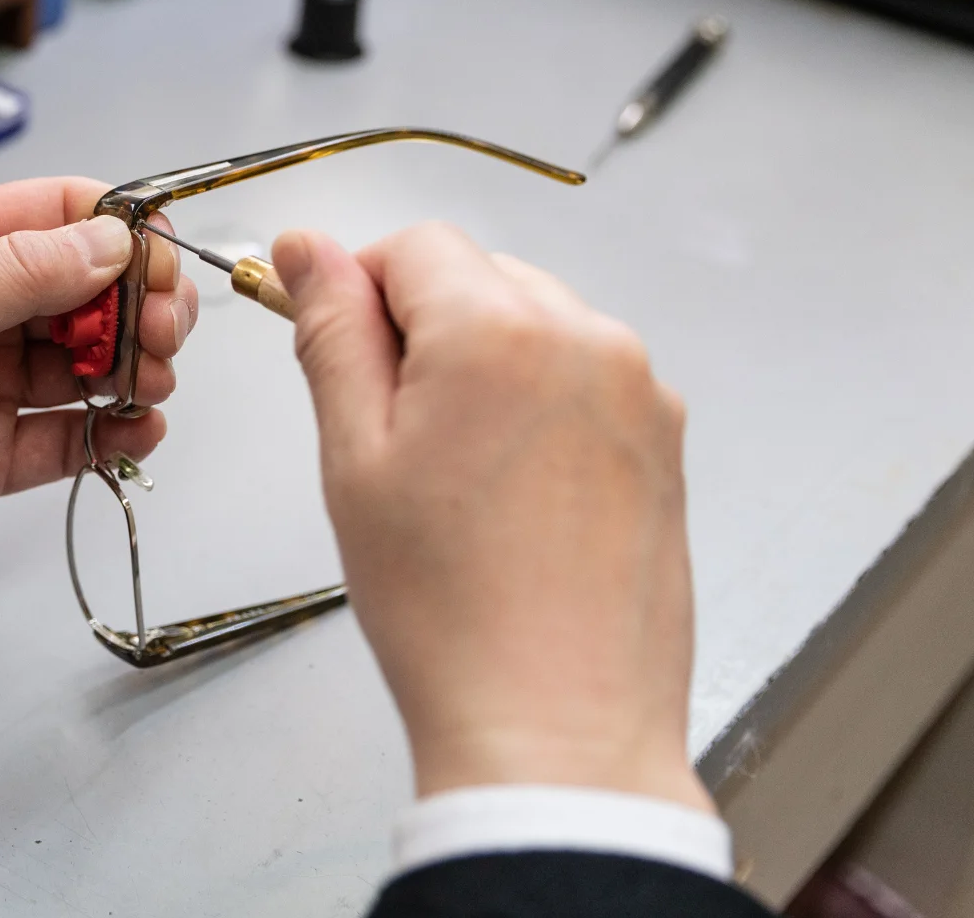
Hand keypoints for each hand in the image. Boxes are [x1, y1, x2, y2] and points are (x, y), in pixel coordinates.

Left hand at [0, 177, 196, 588]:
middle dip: (141, 305)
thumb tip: (114, 237)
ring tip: (151, 384)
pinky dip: (115, 434)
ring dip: (137, 368)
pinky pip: (72, 437)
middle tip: (165, 332)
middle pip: (91, 291)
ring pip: (92, 364)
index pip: (60, 216)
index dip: (123, 231)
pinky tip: (136, 432)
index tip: (162, 262)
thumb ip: (21, 275)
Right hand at [274, 222, 709, 812]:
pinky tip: (506, 495)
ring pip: (533, 325)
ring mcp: (638, 391)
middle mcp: (586, 340)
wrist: (557, 727)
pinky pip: (582, 379)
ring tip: (451, 477)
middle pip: (479, 277)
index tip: (331, 343)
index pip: (413, 246)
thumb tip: (310, 251)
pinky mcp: (663, 441)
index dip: (357, 288)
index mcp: (499, 330)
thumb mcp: (354, 458)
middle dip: (422, 329)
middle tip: (386, 433)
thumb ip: (332, 333)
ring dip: (482, 366)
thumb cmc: (451, 611)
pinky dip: (535, 408)